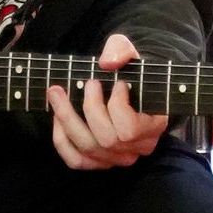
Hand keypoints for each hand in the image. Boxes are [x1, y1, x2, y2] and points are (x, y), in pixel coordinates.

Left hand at [47, 34, 167, 169]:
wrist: (131, 88)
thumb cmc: (132, 73)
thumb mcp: (131, 53)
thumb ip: (122, 50)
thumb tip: (107, 63)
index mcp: (154, 126)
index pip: (130, 130)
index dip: (118, 106)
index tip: (119, 83)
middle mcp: (138, 148)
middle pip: (107, 140)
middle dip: (90, 108)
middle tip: (88, 83)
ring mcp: (118, 158)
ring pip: (88, 148)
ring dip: (68, 119)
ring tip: (57, 93)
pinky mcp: (100, 162)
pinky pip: (76, 160)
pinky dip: (62, 140)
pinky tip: (57, 118)